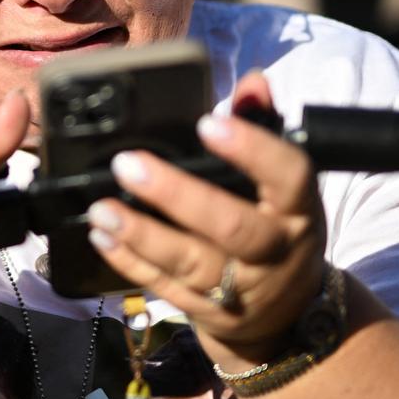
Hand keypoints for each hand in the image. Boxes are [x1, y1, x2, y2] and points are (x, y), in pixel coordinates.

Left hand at [83, 72, 326, 366]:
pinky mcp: (209, 313)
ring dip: (141, 235)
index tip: (208, 122)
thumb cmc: (278, 228)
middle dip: (177, 195)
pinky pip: (166, 287)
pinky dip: (130, 263)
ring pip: (191, 263)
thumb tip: (252, 81)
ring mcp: (242, 289)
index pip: (288, 175)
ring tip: (101, 208)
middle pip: (231, 226)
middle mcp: (275, 251)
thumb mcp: (284, 185)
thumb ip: (264, 127)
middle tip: (127, 165)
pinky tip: (102, 237)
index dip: (252, 150)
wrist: (288, 316)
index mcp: (297, 209)